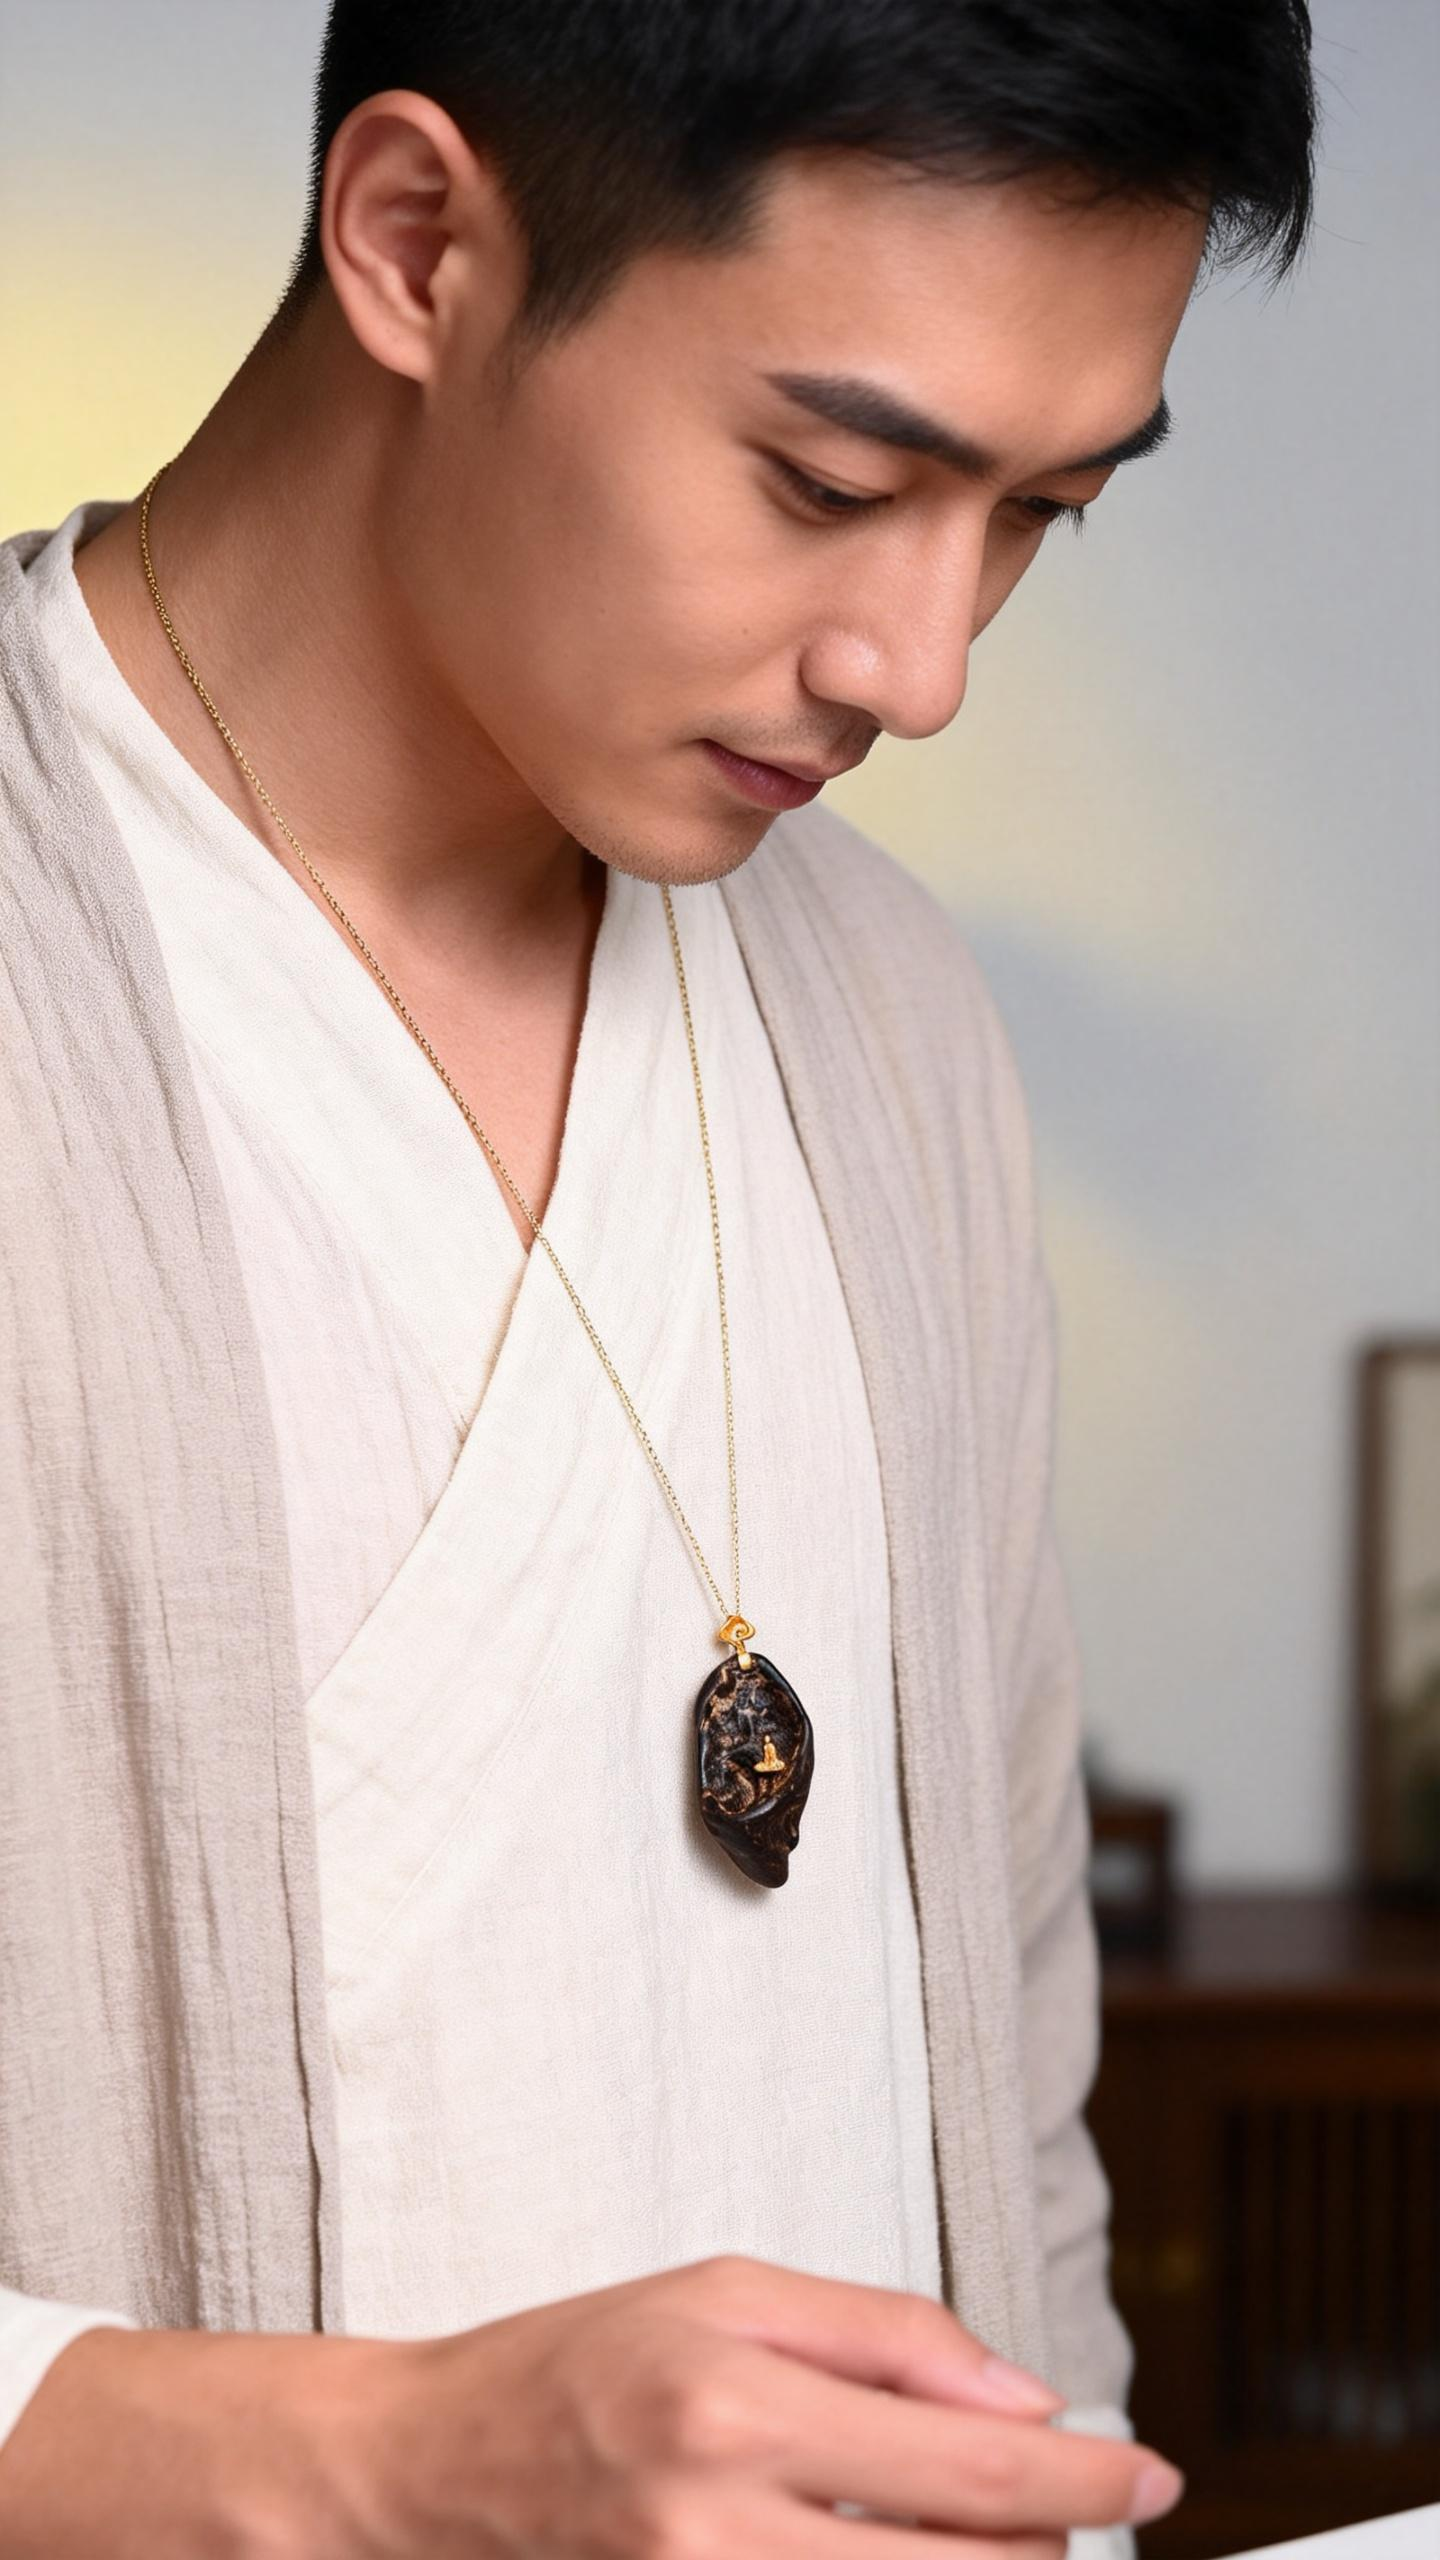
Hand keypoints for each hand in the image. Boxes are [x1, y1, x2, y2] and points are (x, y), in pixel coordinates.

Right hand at [0, 2255, 1183, 2555]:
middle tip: (1076, 2496)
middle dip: (1047, 2536)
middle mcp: (724, 2520)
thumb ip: (880, 2330)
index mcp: (738, 2399)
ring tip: (997, 2534)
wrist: (428, 2471)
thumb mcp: (726, 2289)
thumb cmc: (574, 2362)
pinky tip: (910, 2558)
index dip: (1084, 2473)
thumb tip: (1018, 2389)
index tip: (1148, 2473)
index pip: (967, 2456)